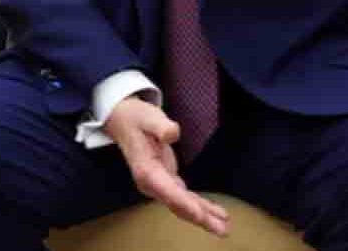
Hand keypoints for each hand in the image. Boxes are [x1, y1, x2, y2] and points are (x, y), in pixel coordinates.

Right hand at [103, 96, 228, 236]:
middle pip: (177, 204)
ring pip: (182, 206)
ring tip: (224, 228)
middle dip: (198, 217)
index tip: (200, 214)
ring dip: (203, 217)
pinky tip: (217, 214)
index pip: (167, 190)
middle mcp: (151, 183)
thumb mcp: (148, 117)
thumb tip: (172, 133)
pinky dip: (200, 207)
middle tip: (221, 229)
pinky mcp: (167, 182)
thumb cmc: (137, 118)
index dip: (184, 203)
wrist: (123, 121)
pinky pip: (185, 199)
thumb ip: (160, 126)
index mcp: (146, 169)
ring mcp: (159, 184)